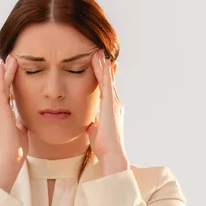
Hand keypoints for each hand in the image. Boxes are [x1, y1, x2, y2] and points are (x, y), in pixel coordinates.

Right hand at [0, 54, 28, 167]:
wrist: (10, 159)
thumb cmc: (16, 149)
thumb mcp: (21, 131)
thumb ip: (21, 123)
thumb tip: (23, 118)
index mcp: (4, 115)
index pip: (7, 95)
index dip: (9, 83)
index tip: (12, 71)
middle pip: (2, 87)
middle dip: (5, 73)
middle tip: (9, 59)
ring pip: (0, 86)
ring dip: (4, 72)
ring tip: (9, 59)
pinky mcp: (0, 111)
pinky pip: (1, 91)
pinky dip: (3, 78)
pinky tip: (5, 68)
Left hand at [86, 49, 126, 165]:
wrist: (111, 154)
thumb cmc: (104, 146)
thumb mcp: (95, 131)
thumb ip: (93, 125)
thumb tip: (90, 124)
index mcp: (110, 109)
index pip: (106, 89)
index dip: (104, 76)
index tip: (103, 65)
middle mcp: (115, 104)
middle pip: (108, 81)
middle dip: (105, 67)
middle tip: (101, 52)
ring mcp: (114, 103)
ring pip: (108, 79)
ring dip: (104, 65)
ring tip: (100, 52)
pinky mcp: (110, 104)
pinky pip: (107, 84)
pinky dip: (105, 72)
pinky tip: (103, 62)